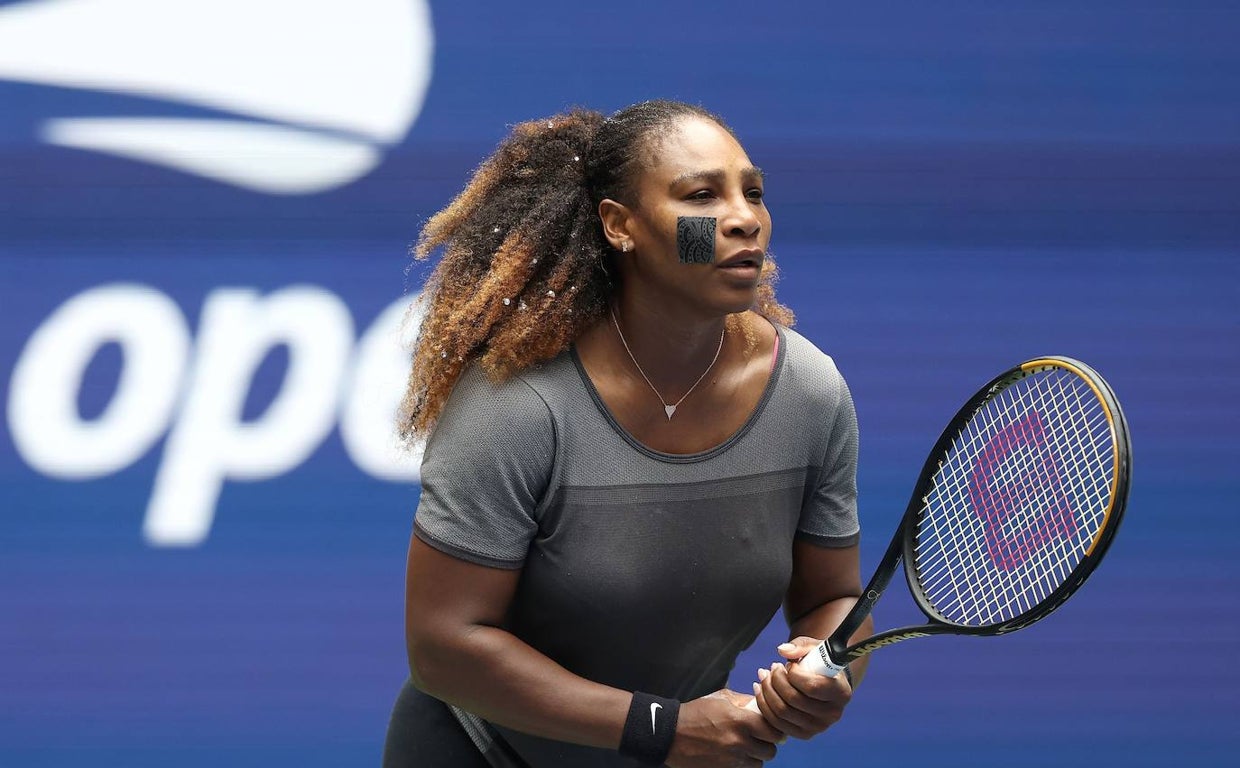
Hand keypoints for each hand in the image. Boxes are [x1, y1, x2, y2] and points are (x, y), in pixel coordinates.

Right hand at [665, 689, 783, 767]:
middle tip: (758, 739)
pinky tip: (734, 756)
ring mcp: (732, 760)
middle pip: (770, 751)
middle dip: (766, 745)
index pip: (774, 731)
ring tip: (744, 748)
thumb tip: (761, 704)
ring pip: (758, 764)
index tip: (770, 729)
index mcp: (741, 721)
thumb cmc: (696, 713)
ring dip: (755, 757)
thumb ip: (744, 701)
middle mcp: (739, 742)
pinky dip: (743, 765)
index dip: (774, 730)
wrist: (670, 734)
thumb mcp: (720, 698)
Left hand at [750, 637, 851, 739]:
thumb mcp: (816, 648)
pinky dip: (763, 704)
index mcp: (841, 693)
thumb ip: (800, 645)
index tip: (789, 664)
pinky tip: (759, 688)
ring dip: (767, 690)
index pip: (811, 687)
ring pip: (782, 712)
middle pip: (793, 700)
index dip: (794, 674)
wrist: (826, 683)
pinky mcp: (803, 734)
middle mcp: (832, 714)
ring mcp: (817, 727)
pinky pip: (776, 723)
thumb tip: (782, 650)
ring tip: (764, 674)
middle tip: (772, 667)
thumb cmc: (821, 663)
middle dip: (776, 680)